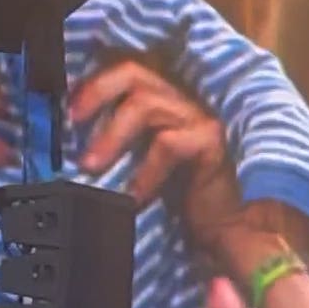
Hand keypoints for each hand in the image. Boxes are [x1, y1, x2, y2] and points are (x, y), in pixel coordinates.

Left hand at [71, 58, 301, 280]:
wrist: (239, 233)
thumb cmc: (195, 205)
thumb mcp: (150, 167)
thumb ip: (129, 147)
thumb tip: (80, 143)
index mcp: (174, 106)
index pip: (133, 74)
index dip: (96, 85)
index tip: (69, 109)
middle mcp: (190, 105)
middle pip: (135, 74)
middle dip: (96, 92)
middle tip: (72, 121)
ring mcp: (204, 121)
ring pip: (145, 105)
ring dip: (110, 135)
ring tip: (89, 165)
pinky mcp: (212, 143)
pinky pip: (166, 145)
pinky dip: (143, 171)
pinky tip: (134, 197)